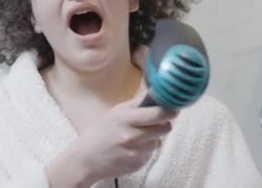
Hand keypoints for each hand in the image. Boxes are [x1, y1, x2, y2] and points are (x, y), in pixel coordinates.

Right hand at [46, 95, 178, 186]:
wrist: (87, 159)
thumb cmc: (101, 132)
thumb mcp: (116, 112)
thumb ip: (137, 104)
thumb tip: (158, 96)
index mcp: (125, 119)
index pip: (157, 113)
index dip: (170, 110)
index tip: (175, 108)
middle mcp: (132, 136)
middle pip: (165, 128)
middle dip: (163, 124)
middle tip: (155, 122)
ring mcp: (135, 152)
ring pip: (159, 141)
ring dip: (153, 138)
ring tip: (136, 138)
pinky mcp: (138, 164)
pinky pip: (151, 153)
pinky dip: (145, 150)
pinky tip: (131, 149)